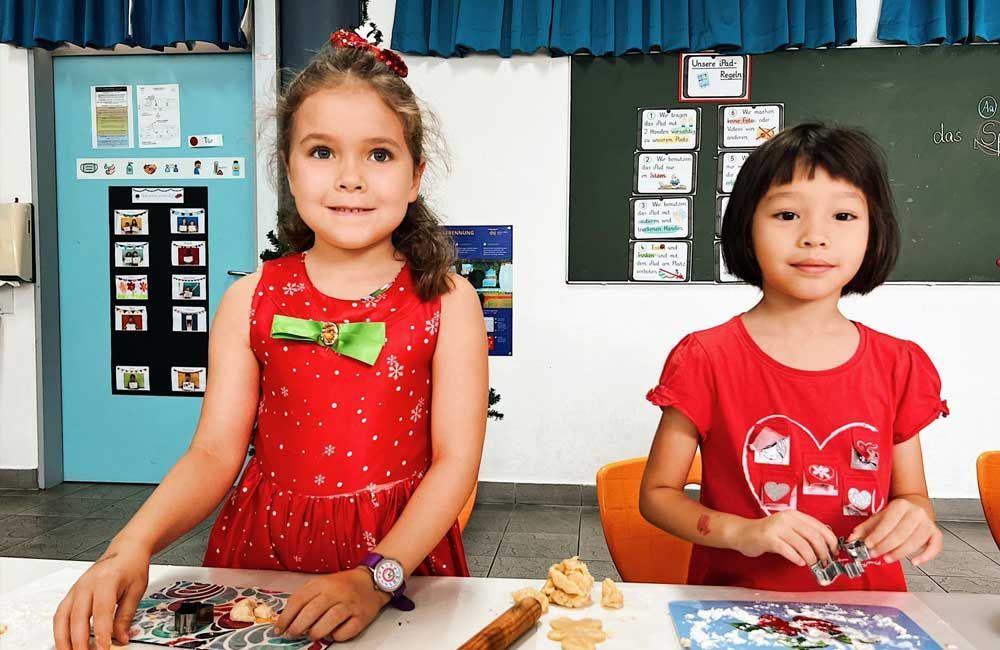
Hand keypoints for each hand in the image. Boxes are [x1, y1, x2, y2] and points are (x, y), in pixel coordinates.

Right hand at [53, 539, 150, 649]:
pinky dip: (60, 630)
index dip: (101, 634)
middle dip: (79, 642)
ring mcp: (76, 588)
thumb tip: (120, 639)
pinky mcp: (71, 593)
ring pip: (62, 618)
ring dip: (63, 639)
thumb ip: (126, 616)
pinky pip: (60, 614)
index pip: (101, 612)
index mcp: (106, 580)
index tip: (103, 649)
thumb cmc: (132, 565)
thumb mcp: (136, 590)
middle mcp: (86, 584)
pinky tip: (64, 641)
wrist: (126, 549)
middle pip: (77, 618)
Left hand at [275, 566, 390, 642]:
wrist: (371, 581)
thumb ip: (306, 597)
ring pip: (330, 620)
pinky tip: (332, 635)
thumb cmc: (343, 585)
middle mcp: (336, 592)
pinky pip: (347, 630)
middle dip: (298, 627)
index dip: (286, 617)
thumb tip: (287, 619)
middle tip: (292, 634)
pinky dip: (337, 636)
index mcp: (323, 583)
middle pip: (312, 610)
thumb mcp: (322, 583)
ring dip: (316, 632)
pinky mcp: (362, 616)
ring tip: (311, 635)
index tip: (279, 629)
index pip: (299, 599)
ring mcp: (350, 604)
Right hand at [732, 510, 839, 566]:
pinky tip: (799, 563)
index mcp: (795, 515)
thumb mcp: (788, 528)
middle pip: (814, 536)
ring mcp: (777, 527)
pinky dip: (796, 558)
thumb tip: (825, 545)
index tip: (834, 552)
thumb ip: (803, 533)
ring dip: (811, 558)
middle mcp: (787, 519)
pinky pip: (787, 550)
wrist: (743, 533)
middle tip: (825, 562)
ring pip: (802, 545)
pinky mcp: (768, 538)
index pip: (820, 527)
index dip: (831, 541)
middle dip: (823, 552)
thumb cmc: (766, 533)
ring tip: (813, 565)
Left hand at [848, 498, 942, 565]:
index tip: (868, 545)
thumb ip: (865, 528)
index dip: (877, 536)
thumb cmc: (896, 514)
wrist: (915, 507)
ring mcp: (927, 523)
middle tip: (875, 553)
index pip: (888, 522)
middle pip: (901, 532)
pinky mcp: (935, 533)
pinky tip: (914, 561)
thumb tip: (852, 539)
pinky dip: (925, 556)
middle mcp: (916, 512)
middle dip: (886, 546)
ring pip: (915, 541)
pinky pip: (934, 546)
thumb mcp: (879, 516)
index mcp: (900, 505)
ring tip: (888, 558)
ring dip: (900, 553)